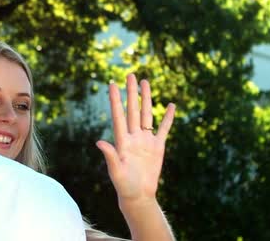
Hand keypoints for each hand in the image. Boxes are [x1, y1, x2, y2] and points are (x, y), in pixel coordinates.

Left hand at [96, 74, 174, 207]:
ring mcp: (145, 140)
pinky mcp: (157, 147)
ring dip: (146, 99)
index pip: (118, 115)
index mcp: (122, 141)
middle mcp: (133, 137)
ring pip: (146, 114)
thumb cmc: (124, 185)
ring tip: (145, 82)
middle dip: (132, 92)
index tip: (112, 83)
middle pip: (132, 110)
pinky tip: (170, 105)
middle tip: (131, 74)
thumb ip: (110, 156)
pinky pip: (163, 129)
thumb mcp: (115, 171)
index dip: (115, 99)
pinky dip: (167, 118)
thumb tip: (99, 142)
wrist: (138, 196)